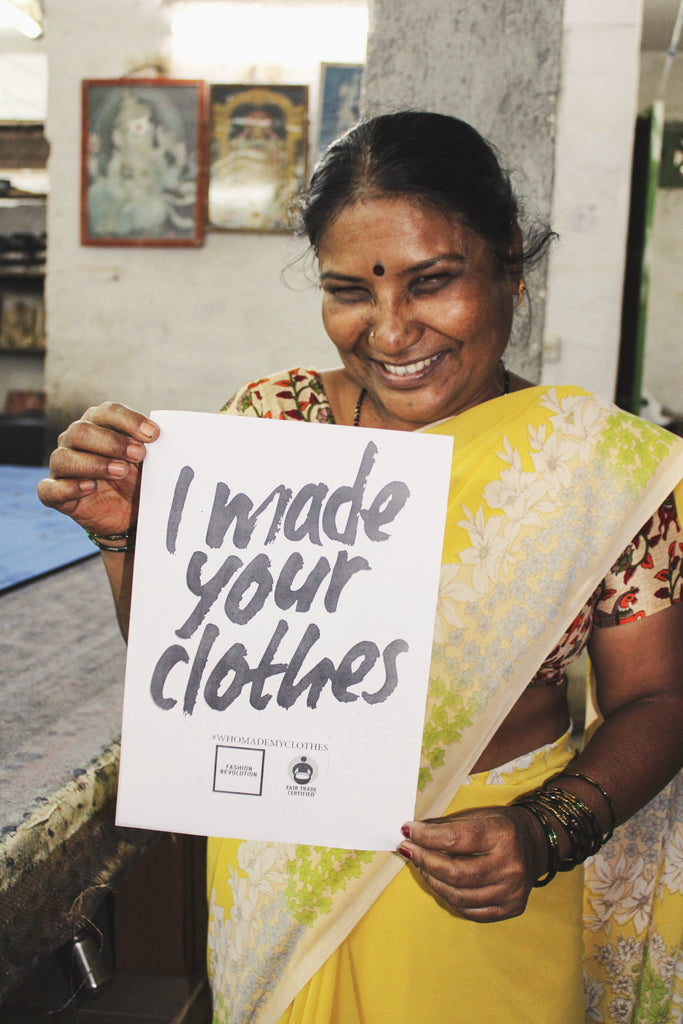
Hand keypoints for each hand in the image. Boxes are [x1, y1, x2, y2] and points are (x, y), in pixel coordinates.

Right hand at [37, 402, 159, 537]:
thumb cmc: (137, 477)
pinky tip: (90, 487)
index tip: (154, 434)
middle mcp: (74, 440)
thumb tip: (167, 438)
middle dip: (112, 442)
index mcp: (98, 424)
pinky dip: (69, 487)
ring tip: (120, 472)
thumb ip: (153, 448)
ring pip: (64, 458)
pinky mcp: (55, 493)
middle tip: (139, 455)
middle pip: (81, 431)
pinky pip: (50, 489)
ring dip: (94, 464)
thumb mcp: (148, 462)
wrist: (129, 512)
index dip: (129, 421)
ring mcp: (62, 466)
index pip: (107, 412)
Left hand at [398, 805, 547, 921]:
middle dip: (425, 861)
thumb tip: (412, 834)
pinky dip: (449, 898)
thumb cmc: (501, 827)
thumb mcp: (479, 816)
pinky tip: (441, 883)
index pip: (455, 839)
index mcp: (502, 835)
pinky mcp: (511, 908)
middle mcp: (510, 866)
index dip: (426, 837)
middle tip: (409, 851)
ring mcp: (512, 891)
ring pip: (459, 896)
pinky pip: (470, 910)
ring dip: (433, 881)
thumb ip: (448, 826)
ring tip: (422, 866)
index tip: (408, 831)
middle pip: (455, 873)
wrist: (537, 844)